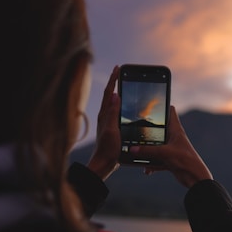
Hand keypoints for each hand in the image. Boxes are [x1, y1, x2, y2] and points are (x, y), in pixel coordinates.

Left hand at [87, 66, 120, 180]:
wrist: (104, 163)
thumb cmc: (108, 148)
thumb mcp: (112, 130)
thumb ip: (113, 113)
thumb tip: (115, 95)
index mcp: (105, 114)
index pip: (110, 92)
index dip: (114, 79)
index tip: (118, 68)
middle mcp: (105, 116)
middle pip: (111, 95)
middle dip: (116, 82)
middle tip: (121, 73)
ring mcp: (109, 122)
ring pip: (114, 103)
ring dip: (119, 92)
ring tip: (125, 85)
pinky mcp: (113, 128)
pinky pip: (117, 112)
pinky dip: (122, 104)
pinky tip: (127, 107)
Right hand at [130, 106, 212, 187]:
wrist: (195, 178)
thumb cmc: (185, 160)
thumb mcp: (164, 153)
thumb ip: (147, 151)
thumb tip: (131, 149)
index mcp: (176, 129)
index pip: (171, 111)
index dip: (162, 105)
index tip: (149, 104)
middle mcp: (173, 137)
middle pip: (159, 128)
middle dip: (148, 129)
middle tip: (135, 127)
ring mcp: (171, 148)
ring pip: (156, 144)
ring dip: (147, 149)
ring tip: (137, 151)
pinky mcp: (169, 159)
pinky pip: (156, 159)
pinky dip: (151, 164)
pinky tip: (147, 170)